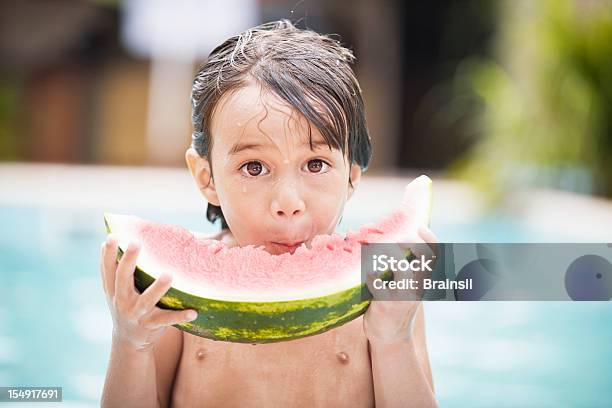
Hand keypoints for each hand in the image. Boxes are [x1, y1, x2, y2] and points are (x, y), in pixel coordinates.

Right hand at [100, 234, 197, 350]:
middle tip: (135, 243)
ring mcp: (137, 314)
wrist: (128, 342)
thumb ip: (113, 270)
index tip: (112, 236)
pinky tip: (193, 312)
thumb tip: (106, 241)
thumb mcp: (115, 291)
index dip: (107, 254)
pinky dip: (180, 316)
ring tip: (168, 275)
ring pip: (147, 300)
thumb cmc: (126, 306)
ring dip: (157, 288)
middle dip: (128, 261)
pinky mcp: (152, 325)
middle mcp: (122, 301)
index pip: (108, 270)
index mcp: (113, 291)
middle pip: (123, 279)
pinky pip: (168, 319)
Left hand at [363, 226, 437, 343]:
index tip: (419, 227)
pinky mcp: (386, 305)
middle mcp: (418, 287)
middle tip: (396, 239)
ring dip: (390, 256)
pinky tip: (368, 276)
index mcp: (424, 280)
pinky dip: (371, 276)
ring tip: (379, 251)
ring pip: (403, 270)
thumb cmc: (396, 305)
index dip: (430, 238)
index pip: (436, 256)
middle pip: (423, 258)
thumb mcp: (409, 286)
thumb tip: (397, 241)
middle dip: (410, 242)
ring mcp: (403, 297)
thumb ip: (407, 267)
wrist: (390, 337)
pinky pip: (378, 285)